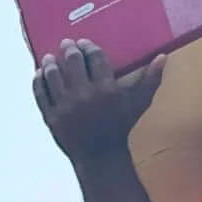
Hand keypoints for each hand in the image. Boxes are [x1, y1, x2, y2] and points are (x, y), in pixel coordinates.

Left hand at [32, 38, 166, 163]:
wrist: (101, 158)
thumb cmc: (121, 127)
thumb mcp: (138, 103)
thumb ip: (151, 79)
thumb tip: (163, 57)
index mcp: (105, 89)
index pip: (94, 58)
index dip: (88, 47)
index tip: (84, 43)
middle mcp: (84, 95)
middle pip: (72, 62)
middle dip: (69, 50)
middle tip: (66, 44)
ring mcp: (65, 107)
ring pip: (53, 76)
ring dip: (50, 63)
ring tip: (49, 57)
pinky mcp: (51, 118)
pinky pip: (40, 95)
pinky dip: (38, 82)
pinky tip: (39, 74)